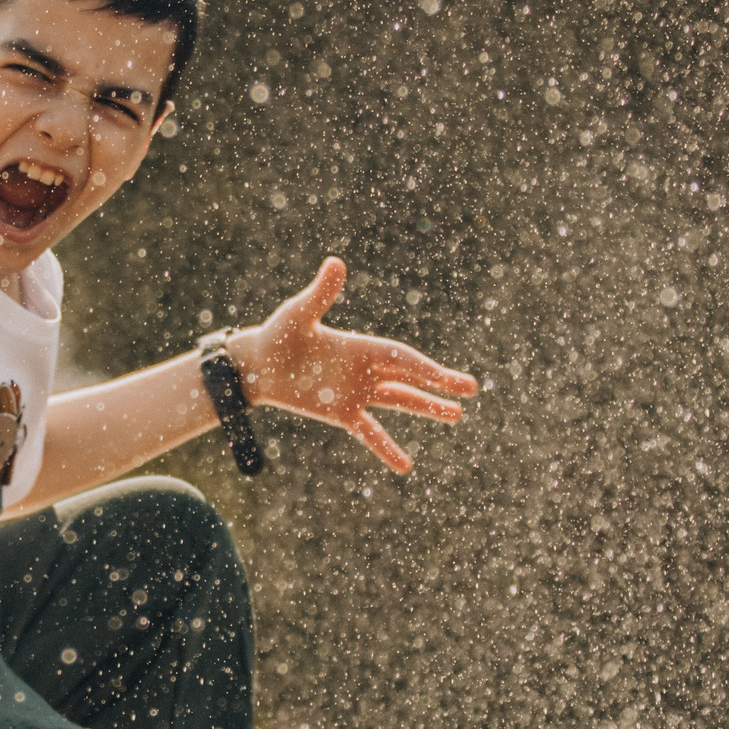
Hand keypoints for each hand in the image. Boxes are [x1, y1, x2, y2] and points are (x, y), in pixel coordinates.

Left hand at [231, 257, 479, 471]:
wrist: (258, 364)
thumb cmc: (278, 335)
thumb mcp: (299, 315)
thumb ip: (321, 294)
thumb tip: (335, 263)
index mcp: (361, 347)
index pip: (402, 359)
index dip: (426, 370)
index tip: (450, 380)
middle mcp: (365, 370)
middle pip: (410, 378)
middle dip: (440, 385)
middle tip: (470, 390)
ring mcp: (356, 392)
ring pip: (399, 402)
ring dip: (426, 408)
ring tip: (456, 416)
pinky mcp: (342, 413)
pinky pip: (370, 433)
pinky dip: (386, 448)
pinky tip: (405, 466)